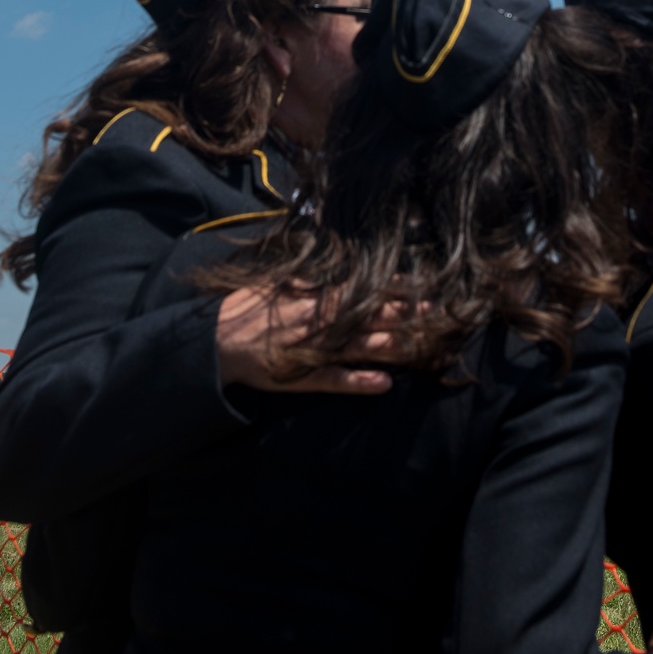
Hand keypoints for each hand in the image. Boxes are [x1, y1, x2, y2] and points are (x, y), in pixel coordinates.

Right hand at [216, 286, 410, 394]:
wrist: (217, 341)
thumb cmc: (248, 308)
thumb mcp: (276, 284)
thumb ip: (307, 279)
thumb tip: (331, 269)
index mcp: (313, 299)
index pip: (359, 291)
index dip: (388, 289)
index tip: (417, 284)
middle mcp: (318, 323)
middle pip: (367, 317)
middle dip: (401, 313)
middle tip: (434, 310)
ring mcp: (313, 352)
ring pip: (358, 347)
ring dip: (389, 345)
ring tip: (420, 343)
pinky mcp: (304, 377)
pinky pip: (335, 381)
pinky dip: (359, 382)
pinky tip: (383, 384)